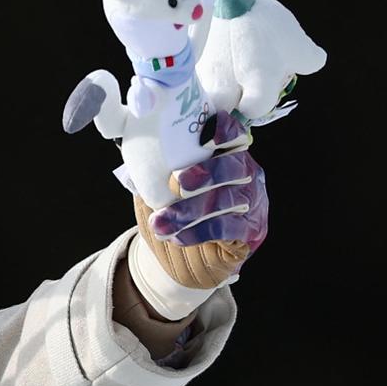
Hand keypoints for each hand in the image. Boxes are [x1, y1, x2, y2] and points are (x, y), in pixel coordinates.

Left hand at [126, 111, 268, 318]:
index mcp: (226, 153)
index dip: (226, 131)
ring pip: (228, 200)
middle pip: (236, 166)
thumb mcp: (162, 184)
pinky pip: (228, 228)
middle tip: (177, 182)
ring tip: (161, 221)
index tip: (206, 135)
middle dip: (206, 173)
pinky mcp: (252, 230)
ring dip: (190, 211)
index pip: (235, 134)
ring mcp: (253, 202)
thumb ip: (156, 167)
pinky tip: (176, 236)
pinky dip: (199, 232)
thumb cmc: (175, 209)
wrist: (186, 254)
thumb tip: (133, 153)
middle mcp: (247, 173)